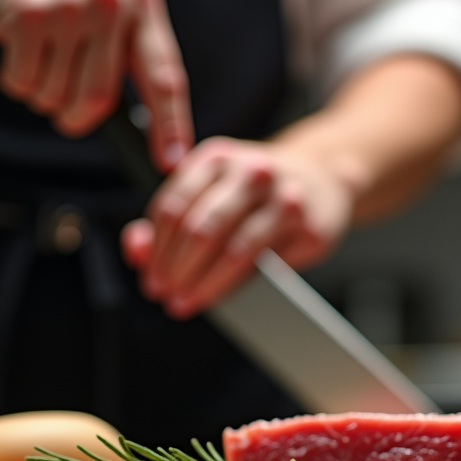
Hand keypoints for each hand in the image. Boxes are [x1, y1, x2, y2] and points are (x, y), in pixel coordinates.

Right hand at [0, 0, 191, 168]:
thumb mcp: (115, 10)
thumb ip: (132, 55)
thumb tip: (154, 131)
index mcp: (144, 5)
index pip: (165, 78)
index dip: (171, 126)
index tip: (172, 162)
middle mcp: (112, 2)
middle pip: (99, 98)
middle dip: (78, 120)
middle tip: (67, 118)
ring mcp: (69, 5)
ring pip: (57, 95)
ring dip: (44, 99)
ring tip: (42, 67)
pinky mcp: (28, 13)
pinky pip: (23, 81)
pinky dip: (17, 84)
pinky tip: (18, 55)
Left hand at [121, 136, 356, 318]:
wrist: (322, 181)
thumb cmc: (256, 194)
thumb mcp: (210, 191)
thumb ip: (170, 218)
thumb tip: (137, 251)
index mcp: (217, 159)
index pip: (173, 207)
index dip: (156, 250)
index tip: (151, 280)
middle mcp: (251, 172)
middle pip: (200, 228)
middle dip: (179, 270)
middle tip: (169, 297)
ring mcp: (285, 198)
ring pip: (236, 250)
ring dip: (208, 283)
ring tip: (191, 301)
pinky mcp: (309, 226)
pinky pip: (269, 265)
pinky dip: (244, 283)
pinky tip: (228, 294)